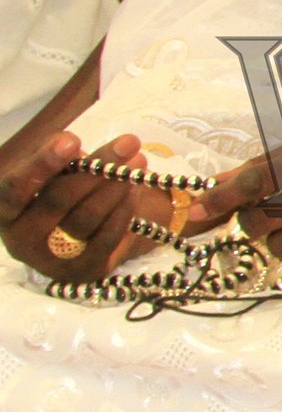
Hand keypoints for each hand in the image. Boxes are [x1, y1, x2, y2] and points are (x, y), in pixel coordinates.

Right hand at [0, 134, 168, 281]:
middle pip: (58, 200)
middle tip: (128, 141)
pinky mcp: (82, 272)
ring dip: (115, 185)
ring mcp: (50, 260)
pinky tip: (136, 187)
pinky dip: (124, 210)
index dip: (43, 164)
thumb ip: (59, 164)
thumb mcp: (50, 180)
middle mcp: (20, 239)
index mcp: (4, 211)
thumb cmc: (56, 199)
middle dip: (97, 167)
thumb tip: (77, 149)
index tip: (72, 139)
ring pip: (85, 218)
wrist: (73, 245)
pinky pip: (107, 237)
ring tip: (137, 160)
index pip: (16, 188)